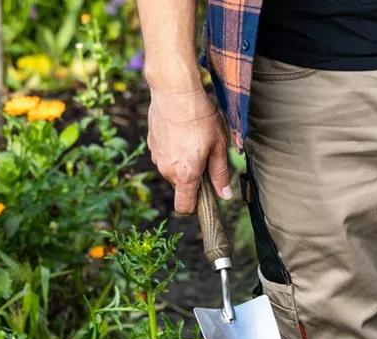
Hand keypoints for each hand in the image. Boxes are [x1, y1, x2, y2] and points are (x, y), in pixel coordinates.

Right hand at [147, 89, 232, 213]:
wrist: (174, 92)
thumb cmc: (200, 118)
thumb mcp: (218, 146)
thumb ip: (220, 174)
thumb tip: (225, 196)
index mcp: (185, 175)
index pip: (184, 207)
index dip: (195, 206)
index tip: (205, 195)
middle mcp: (167, 171)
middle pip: (181, 186)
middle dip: (193, 177)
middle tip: (206, 155)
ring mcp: (156, 158)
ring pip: (172, 170)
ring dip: (183, 162)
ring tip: (194, 139)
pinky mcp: (151, 145)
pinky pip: (165, 156)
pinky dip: (173, 150)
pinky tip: (182, 132)